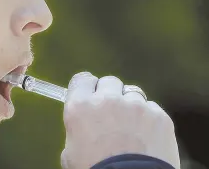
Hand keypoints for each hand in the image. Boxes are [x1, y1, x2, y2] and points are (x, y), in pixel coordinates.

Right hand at [61, 72, 179, 168]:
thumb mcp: (71, 151)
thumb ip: (77, 129)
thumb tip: (83, 127)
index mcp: (80, 106)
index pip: (82, 79)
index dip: (86, 87)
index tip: (90, 94)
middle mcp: (107, 100)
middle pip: (109, 82)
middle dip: (110, 95)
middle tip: (111, 113)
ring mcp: (135, 105)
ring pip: (132, 94)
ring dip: (130, 106)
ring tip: (131, 128)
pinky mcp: (158, 116)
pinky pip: (152, 108)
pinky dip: (148, 119)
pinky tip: (145, 136)